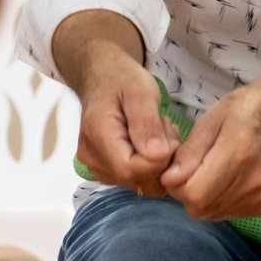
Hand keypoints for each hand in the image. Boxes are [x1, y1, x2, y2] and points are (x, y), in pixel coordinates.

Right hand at [75, 52, 179, 195]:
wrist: (102, 77)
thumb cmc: (121, 79)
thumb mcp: (140, 91)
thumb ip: (147, 123)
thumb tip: (158, 155)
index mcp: (97, 136)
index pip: (131, 169)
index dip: (159, 158)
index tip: (168, 131)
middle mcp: (92, 159)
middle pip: (137, 179)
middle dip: (162, 158)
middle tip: (164, 127)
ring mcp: (97, 167)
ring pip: (140, 182)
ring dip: (158, 162)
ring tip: (157, 131)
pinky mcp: (105, 170)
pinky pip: (136, 179)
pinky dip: (151, 165)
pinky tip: (150, 142)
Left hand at [161, 83, 260, 220]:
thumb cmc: (248, 107)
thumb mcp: (212, 118)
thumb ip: (190, 151)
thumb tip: (169, 179)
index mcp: (238, 154)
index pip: (193, 194)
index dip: (177, 184)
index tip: (177, 168)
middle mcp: (255, 181)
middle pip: (201, 208)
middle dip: (188, 192)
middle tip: (194, 168)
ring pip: (215, 214)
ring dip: (206, 197)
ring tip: (215, 170)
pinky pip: (232, 213)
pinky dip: (223, 200)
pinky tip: (232, 178)